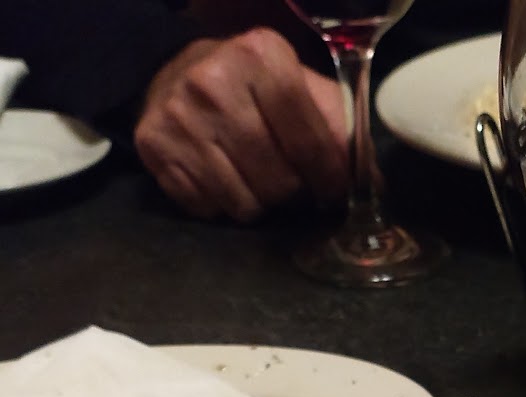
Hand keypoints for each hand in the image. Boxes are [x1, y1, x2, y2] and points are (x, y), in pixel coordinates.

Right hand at [135, 30, 348, 222]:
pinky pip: (208, 209)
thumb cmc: (251, 85)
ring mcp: (179, 117)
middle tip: (293, 185)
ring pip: (244, 204)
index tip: (334, 192)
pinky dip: (223, 205)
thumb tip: (371, 184)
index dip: (329, 178)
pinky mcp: (154, 146)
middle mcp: (214, 82)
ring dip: (260, 204)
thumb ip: (338, 127)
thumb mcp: (298, 85)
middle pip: (279, 181)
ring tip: (257, 179)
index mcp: (261, 57)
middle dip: (294, 193)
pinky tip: (222, 177)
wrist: (172, 72)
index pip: (310, 140)